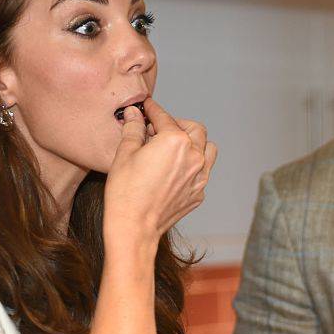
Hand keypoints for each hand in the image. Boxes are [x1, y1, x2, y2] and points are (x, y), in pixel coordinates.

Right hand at [104, 97, 217, 244]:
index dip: (153, 110)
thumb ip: (133, 129)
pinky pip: (204, 172)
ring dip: (195, 143)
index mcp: (175, 141)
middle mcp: (194, 156)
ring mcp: (200, 176)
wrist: (135, 226)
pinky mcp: (199, 193)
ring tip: (175, 147)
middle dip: (177, 124)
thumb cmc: (126, 191)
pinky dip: (194, 165)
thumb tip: (133, 114)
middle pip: (195, 129)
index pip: (164, 117)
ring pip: (208, 149)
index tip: (147, 107)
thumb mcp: (125, 153)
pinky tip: (175, 169)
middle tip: (160, 129)